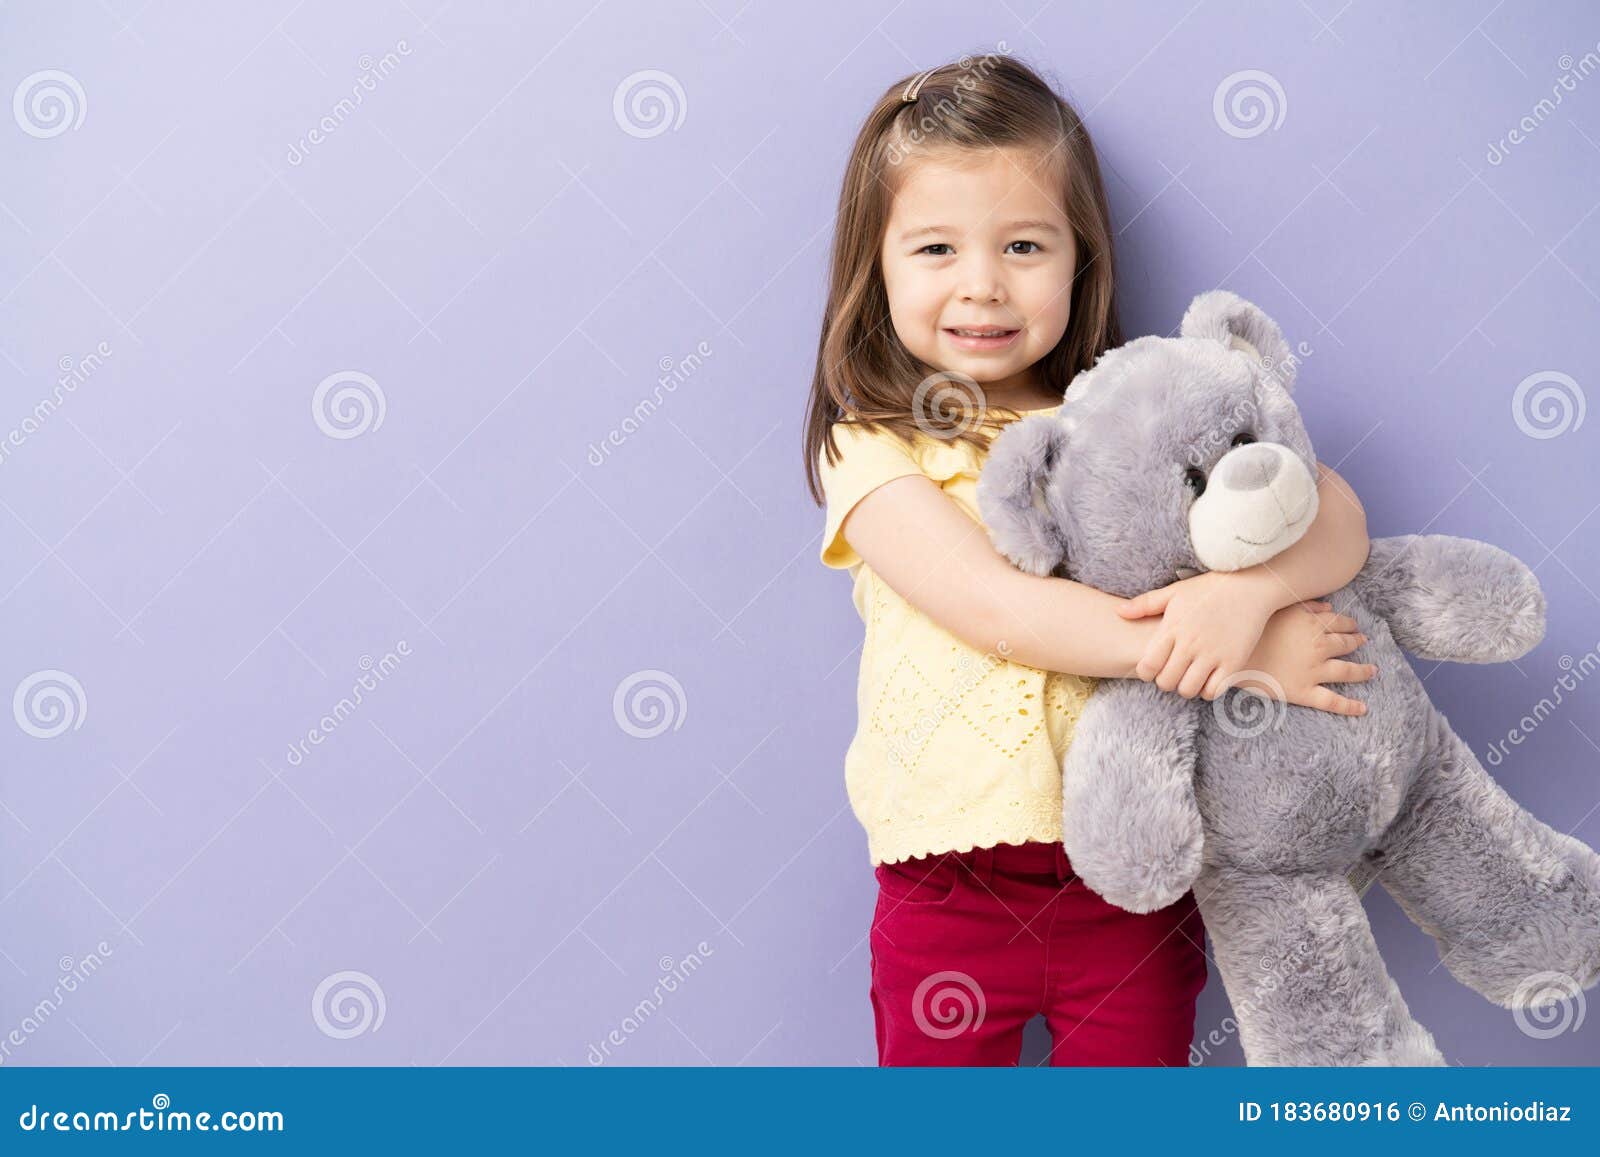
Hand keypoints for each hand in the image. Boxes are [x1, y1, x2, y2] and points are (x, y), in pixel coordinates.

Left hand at [1119, 571, 1277, 699]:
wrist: (1250, 585)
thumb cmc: (1209, 588)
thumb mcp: (1174, 591)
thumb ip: (1145, 604)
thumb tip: (1118, 612)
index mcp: (1172, 628)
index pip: (1148, 665)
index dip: (1146, 672)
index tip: (1153, 668)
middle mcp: (1191, 643)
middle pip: (1167, 682)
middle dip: (1166, 681)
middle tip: (1172, 673)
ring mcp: (1213, 654)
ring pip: (1189, 690)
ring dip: (1186, 688)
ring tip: (1190, 677)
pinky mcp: (1234, 662)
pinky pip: (1214, 691)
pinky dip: (1208, 690)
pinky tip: (1209, 678)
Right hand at [1237, 600, 1374, 715]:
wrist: (1231, 657)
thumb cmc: (1250, 630)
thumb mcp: (1278, 609)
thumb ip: (1305, 605)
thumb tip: (1327, 605)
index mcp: (1312, 625)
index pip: (1340, 623)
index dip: (1349, 624)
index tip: (1353, 626)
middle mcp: (1319, 647)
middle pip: (1346, 644)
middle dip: (1356, 642)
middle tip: (1361, 642)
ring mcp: (1314, 671)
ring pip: (1348, 671)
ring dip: (1363, 671)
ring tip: (1371, 671)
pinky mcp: (1305, 692)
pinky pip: (1332, 701)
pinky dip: (1350, 706)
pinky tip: (1363, 708)